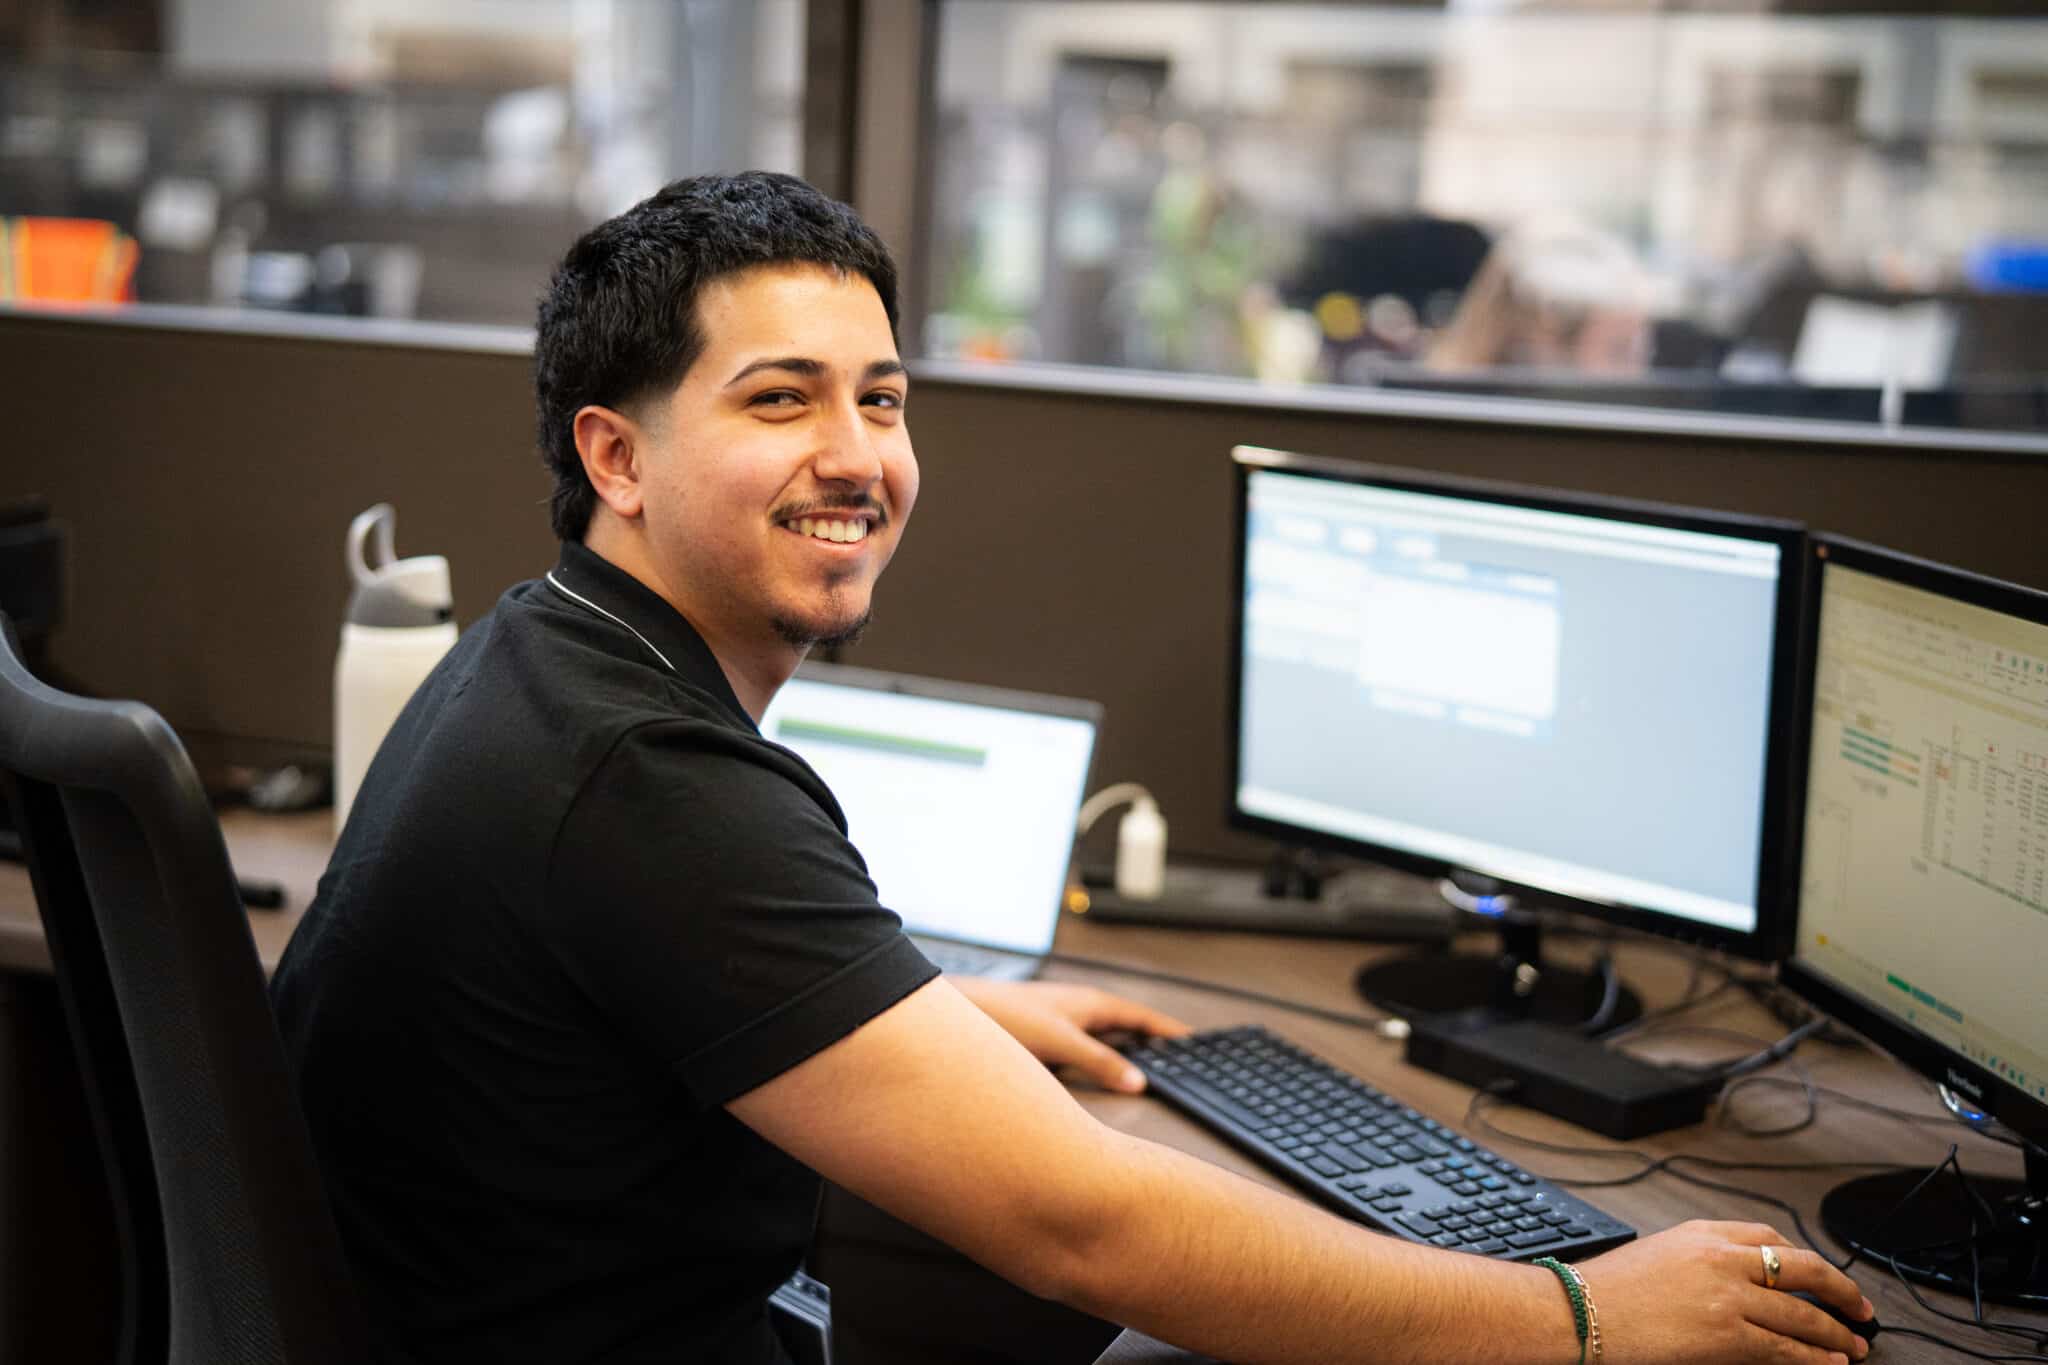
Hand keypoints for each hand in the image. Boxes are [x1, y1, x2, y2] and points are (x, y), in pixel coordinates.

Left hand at [951, 978, 1188, 1093]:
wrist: (961, 1011)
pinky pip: (1086, 1049)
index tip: (1194, 1042)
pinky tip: (1097, 1076)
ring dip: (1124, 1053)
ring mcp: (1063, 1022)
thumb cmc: (1006, 1016)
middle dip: (1151, 1043)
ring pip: (1105, 1039)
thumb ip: (1099, 1064)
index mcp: (1092, 1003)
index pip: (1142, 1017)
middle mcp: (1080, 1009)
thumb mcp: (1061, 1044)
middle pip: (1127, 1027)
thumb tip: (1138, 1082)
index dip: (1169, 1031)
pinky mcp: (1046, 1037)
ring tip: (1146, 1071)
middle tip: (1177, 1061)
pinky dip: (1100, 1061)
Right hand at [1576, 1220, 1871, 1363]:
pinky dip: (1816, 1356)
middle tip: (1860, 1308)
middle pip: (1802, 1267)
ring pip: (1803, 1312)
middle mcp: (1721, 1257)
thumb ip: (1700, 1261)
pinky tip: (1832, 1363)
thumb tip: (1736, 1284)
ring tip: (1856, 1345)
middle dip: (1841, 1289)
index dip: (1806, 1259)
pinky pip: (1786, 1347)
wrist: (1578, 1312)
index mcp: (1702, 1232)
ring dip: (1837, 1331)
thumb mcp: (1658, 1256)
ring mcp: (1728, 1295)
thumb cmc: (1603, 1290)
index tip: (1821, 1275)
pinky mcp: (1727, 1334)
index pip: (1771, 1237)